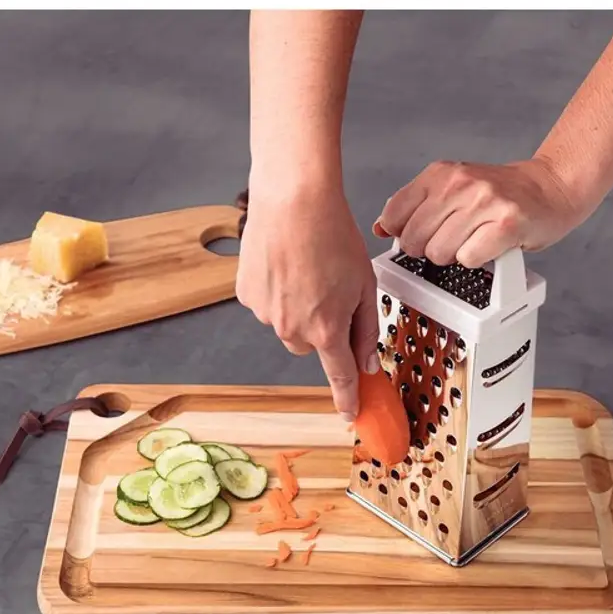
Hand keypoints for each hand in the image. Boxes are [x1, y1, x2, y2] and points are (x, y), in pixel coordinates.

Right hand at [236, 179, 380, 420]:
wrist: (293, 200)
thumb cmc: (332, 234)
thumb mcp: (365, 284)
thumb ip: (366, 329)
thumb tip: (366, 363)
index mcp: (326, 330)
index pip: (339, 376)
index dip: (346, 398)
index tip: (349, 413)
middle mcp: (292, 329)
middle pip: (311, 346)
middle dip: (322, 329)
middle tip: (330, 292)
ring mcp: (265, 313)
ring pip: (287, 324)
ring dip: (298, 308)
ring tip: (306, 268)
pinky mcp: (247, 294)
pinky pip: (266, 305)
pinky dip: (277, 291)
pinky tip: (285, 263)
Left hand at [373, 157, 585, 266]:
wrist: (550, 188)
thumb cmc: (500, 194)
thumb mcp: (452, 188)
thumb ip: (416, 205)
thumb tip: (380, 226)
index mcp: (440, 173)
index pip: (394, 214)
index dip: (401, 235)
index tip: (418, 236)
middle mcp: (460, 183)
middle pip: (414, 239)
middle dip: (427, 250)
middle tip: (450, 242)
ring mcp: (484, 202)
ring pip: (439, 253)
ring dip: (454, 257)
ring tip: (472, 242)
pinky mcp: (506, 225)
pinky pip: (468, 260)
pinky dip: (476, 261)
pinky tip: (488, 247)